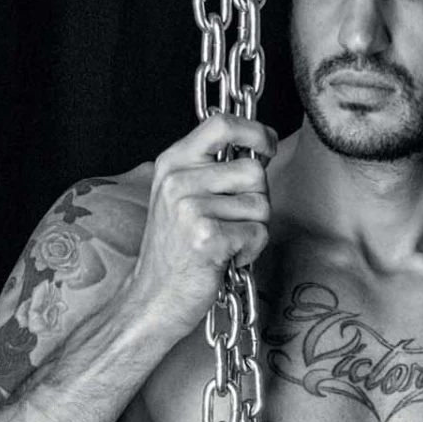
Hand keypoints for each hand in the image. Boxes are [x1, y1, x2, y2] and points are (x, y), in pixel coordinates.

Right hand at [124, 113, 277, 338]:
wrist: (154, 297)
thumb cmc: (176, 250)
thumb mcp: (181, 196)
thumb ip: (211, 169)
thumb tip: (259, 149)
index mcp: (172, 162)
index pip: (221, 124)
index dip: (255, 131)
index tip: (267, 146)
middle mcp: (179, 180)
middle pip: (254, 170)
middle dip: (257, 199)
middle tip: (231, 223)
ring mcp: (191, 209)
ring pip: (261, 204)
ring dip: (253, 228)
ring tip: (224, 242)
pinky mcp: (207, 238)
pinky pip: (258, 233)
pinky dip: (250, 251)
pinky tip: (224, 258)